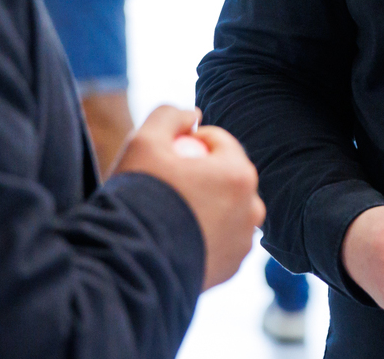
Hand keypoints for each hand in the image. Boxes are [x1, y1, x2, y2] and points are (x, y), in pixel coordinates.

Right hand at [113, 106, 264, 288]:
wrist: (132, 265)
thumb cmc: (139, 198)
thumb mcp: (144, 142)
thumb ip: (169, 115)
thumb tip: (193, 114)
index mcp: (239, 174)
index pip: (219, 141)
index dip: (189, 141)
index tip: (166, 155)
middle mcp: (251, 209)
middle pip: (227, 176)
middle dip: (204, 172)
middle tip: (168, 181)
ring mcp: (243, 242)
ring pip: (227, 209)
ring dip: (207, 203)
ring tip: (171, 210)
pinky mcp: (232, 268)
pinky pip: (220, 239)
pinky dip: (204, 234)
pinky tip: (174, 234)